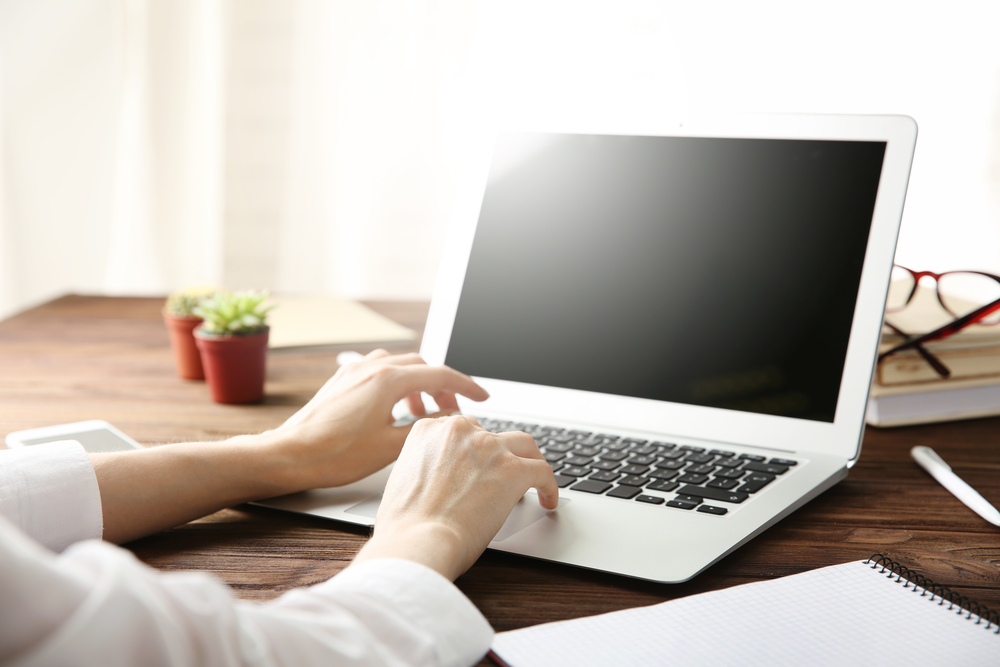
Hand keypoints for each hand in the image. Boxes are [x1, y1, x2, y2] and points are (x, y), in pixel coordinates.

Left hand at [90, 351, 487, 543]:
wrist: (288, 456)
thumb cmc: (333, 455)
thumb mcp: (390, 448)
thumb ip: (425, 431)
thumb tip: (447, 425)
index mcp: (388, 380)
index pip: (441, 375)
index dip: (467, 387)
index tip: (482, 397)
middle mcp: (372, 368)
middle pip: (422, 367)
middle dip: (443, 388)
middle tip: (453, 413)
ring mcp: (355, 371)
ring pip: (401, 368)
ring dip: (419, 386)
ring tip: (424, 414)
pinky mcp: (342, 381)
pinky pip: (380, 372)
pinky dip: (398, 385)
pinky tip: (395, 409)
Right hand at [352, 415, 558, 580]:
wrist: (418, 541)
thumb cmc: (405, 525)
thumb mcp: (401, 481)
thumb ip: (424, 468)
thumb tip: (441, 480)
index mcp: (427, 430)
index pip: (459, 429)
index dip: (471, 448)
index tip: (477, 464)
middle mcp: (459, 431)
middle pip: (490, 434)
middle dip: (496, 453)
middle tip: (501, 474)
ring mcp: (488, 447)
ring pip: (523, 444)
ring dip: (529, 459)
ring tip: (534, 477)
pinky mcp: (513, 469)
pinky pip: (543, 471)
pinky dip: (549, 485)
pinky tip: (548, 500)